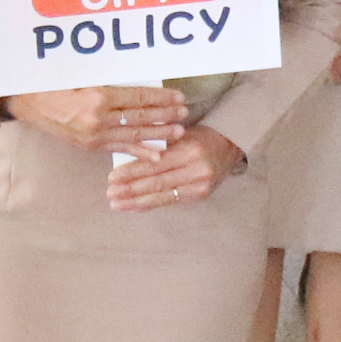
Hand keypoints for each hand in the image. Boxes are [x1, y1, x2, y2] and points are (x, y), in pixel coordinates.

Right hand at [10, 84, 187, 158]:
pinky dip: (139, 152)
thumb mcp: (82, 76)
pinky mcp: (89, 146)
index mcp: (99, 96)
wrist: (27, 102)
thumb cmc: (53, 83)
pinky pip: (119, 148)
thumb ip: (111, 82)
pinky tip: (156, 154)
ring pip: (134, 135)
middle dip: (166, 116)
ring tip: (178, 132)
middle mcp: (99, 118)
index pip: (139, 98)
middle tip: (185, 113)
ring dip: (158, 134)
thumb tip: (141, 86)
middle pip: (141, 117)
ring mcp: (94, 135)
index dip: (161, 98)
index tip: (178, 98)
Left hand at [108, 122, 243, 213]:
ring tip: (117, 204)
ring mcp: (200, 186)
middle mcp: (197, 171)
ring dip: (137, 202)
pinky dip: (151, 204)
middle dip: (131, 190)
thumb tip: (125, 158)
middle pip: (157, 182)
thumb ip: (157, 146)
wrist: (230, 146)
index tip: (111, 177)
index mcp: (190, 151)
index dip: (132, 172)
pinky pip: (171, 201)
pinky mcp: (200, 196)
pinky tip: (135, 207)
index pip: (155, 164)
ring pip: (163, 196)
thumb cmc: (199, 137)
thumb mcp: (179, 134)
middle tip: (110, 194)